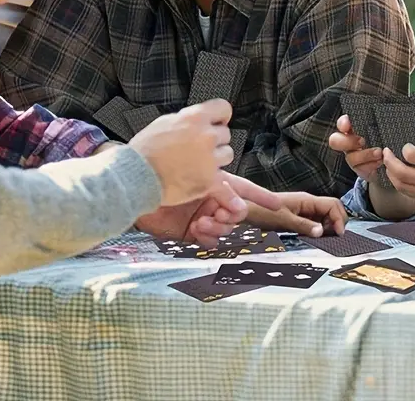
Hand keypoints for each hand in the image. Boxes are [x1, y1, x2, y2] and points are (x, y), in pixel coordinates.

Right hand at [129, 99, 232, 206]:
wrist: (135, 176)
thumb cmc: (144, 150)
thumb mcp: (164, 122)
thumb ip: (186, 120)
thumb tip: (197, 120)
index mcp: (194, 118)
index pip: (223, 108)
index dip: (220, 116)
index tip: (217, 121)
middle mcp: (206, 136)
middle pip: (225, 134)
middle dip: (214, 140)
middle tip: (198, 148)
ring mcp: (209, 159)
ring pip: (227, 155)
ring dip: (216, 159)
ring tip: (198, 164)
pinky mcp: (209, 181)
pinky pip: (224, 183)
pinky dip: (223, 189)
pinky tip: (222, 194)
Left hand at [136, 173, 281, 246]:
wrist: (136, 185)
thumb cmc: (163, 172)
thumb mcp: (197, 178)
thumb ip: (221, 189)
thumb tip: (240, 206)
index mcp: (215, 182)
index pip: (245, 189)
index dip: (263, 197)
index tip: (278, 205)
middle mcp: (211, 200)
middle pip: (238, 213)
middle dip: (232, 215)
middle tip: (218, 213)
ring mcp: (202, 216)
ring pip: (225, 229)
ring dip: (218, 227)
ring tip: (202, 221)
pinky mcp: (190, 233)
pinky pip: (210, 242)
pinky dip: (207, 238)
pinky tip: (196, 229)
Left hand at [246, 192, 346, 237]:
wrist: (249, 210)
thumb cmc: (263, 212)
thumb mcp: (284, 220)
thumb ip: (304, 225)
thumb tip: (322, 232)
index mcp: (307, 200)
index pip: (333, 204)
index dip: (339, 218)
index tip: (339, 234)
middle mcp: (308, 203)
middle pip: (332, 209)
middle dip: (337, 222)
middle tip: (333, 238)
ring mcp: (304, 209)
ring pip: (325, 216)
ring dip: (328, 227)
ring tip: (324, 239)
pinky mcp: (300, 216)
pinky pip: (316, 222)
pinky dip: (319, 229)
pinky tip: (314, 237)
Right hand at [328, 114, 382, 180]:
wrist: (390, 162)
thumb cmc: (384, 140)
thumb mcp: (382, 130)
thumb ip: (378, 125)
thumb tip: (380, 116)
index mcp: (353, 129)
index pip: (342, 123)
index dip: (342, 123)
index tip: (347, 125)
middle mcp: (348, 142)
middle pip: (335, 141)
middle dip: (347, 141)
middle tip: (362, 141)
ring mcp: (352, 156)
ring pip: (350, 157)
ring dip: (364, 155)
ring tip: (379, 153)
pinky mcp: (358, 169)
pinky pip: (359, 168)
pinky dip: (370, 165)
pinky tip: (379, 162)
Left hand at [382, 142, 414, 204]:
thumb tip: (412, 142)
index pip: (414, 155)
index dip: (404, 149)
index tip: (404, 145)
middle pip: (403, 173)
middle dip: (389, 162)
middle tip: (386, 153)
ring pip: (402, 186)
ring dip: (391, 174)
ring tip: (389, 165)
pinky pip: (409, 194)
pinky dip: (400, 185)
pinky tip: (398, 176)